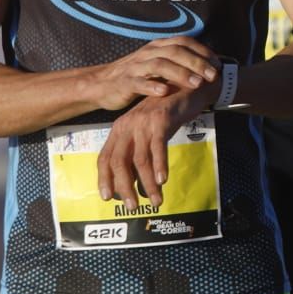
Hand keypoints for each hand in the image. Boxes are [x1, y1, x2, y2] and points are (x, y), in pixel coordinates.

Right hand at [89, 36, 218, 111]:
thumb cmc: (136, 75)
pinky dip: (152, 86)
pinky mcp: (125, 82)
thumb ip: (177, 63)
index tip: (218, 64)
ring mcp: (136, 67)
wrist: (101, 84)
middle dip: (197, 63)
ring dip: (181, 73)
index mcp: (158, 46)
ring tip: (197, 83)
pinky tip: (165, 92)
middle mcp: (148, 53)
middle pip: (176, 52)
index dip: (203, 51)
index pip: (184, 42)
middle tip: (213, 76)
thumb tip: (207, 68)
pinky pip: (139, 83)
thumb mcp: (157, 64)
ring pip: (160, 65)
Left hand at [96, 78, 216, 206]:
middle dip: (125, 188)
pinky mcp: (161, 120)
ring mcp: (143, 123)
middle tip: (132, 207)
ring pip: (140, 159)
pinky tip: (163, 180)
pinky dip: (160, 165)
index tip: (108, 198)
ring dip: (147, 184)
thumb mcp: (148, 130)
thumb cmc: (168, 113)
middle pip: (119, 162)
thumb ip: (138, 150)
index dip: (105, 179)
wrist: (187, 87)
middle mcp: (128, 126)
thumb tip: (134, 180)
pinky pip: (158, 147)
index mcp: (120, 130)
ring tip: (155, 200)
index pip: (105, 158)